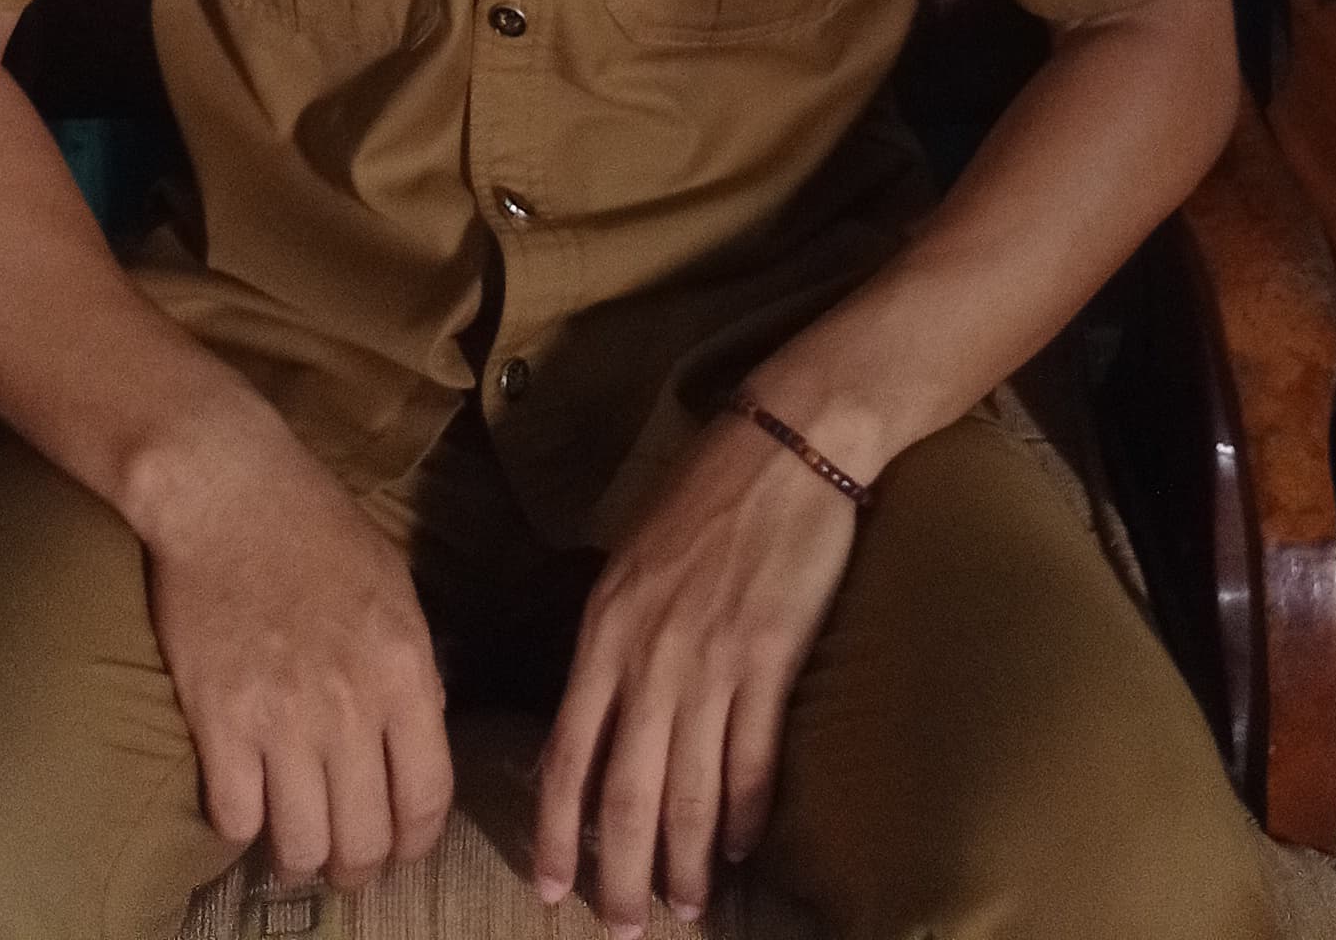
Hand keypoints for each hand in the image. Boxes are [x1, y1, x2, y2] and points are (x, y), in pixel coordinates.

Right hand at [140, 412, 453, 889]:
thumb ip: (413, 671)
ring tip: (295, 847)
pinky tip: (247, 805)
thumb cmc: (318, 529)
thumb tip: (419, 741)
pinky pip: (235, 819)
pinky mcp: (218, 721)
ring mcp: (281, 718)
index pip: (428, 798)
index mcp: (404, 669)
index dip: (416, 844)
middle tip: (345, 863)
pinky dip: (242, 827)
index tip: (401, 851)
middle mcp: (350, 705)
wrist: (229, 493)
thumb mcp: (396, 590)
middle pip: (365, 840)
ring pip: (301, 847)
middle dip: (359, 867)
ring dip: (300, 860)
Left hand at [533, 408, 862, 932]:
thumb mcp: (629, 562)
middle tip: (624, 929)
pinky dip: (743, 813)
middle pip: (625, 793)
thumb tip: (595, 713)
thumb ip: (611, 639)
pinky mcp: (771, 659)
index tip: (550, 888)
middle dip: (621, 873)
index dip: (555, 830)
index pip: (566, 754)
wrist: (786, 444)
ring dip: (686, 861)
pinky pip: (751, 758)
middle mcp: (649, 657)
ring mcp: (712, 661)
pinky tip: (739, 847)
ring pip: (690, 791)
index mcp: (604, 631)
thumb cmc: (704, 494)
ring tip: (686, 908)